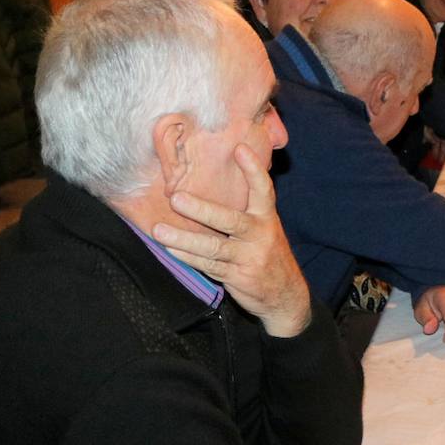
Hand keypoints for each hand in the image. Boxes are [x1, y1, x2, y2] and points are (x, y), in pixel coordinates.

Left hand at [154, 144, 311, 337]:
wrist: (286, 295)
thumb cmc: (268, 253)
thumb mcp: (266, 228)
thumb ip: (249, 208)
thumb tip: (221, 180)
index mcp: (267, 218)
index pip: (263, 189)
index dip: (253, 169)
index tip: (240, 149)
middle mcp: (261, 235)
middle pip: (231, 220)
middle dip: (202, 210)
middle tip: (176, 198)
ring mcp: (249, 258)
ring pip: (214, 247)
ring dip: (184, 239)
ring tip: (159, 230)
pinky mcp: (238, 277)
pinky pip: (209, 266)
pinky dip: (188, 258)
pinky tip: (170, 250)